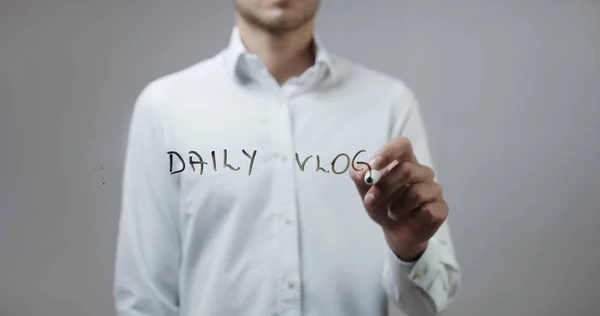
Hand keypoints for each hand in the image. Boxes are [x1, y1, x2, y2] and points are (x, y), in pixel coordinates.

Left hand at [350, 137, 448, 260]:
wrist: (395, 232)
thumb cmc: (382, 204)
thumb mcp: (365, 191)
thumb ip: (359, 177)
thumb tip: (361, 171)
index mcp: (404, 161)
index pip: (402, 145)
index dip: (388, 152)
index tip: (373, 165)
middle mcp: (422, 172)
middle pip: (407, 169)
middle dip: (384, 186)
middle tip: (370, 201)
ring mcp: (434, 189)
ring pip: (415, 193)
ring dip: (396, 207)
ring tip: (391, 213)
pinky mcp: (441, 208)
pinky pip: (426, 211)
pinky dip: (412, 218)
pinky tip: (411, 218)